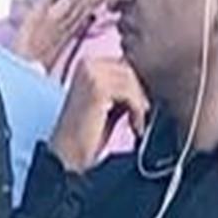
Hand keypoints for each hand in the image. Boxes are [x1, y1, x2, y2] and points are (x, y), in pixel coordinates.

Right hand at [45, 29, 142, 174]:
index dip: (137, 89)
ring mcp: (91, 74)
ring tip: (136, 125)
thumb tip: (148, 85)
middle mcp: (87, 63)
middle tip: (140, 119)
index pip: (125, 66)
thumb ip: (122, 91)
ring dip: (140, 106)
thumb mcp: (109, 105)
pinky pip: (130, 94)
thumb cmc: (89, 133)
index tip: (140, 111)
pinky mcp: (97, 88)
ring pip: (132, 82)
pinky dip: (137, 112)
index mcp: (88, 64)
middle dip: (140, 96)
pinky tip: (134, 128)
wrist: (69, 153)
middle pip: (130, 71)